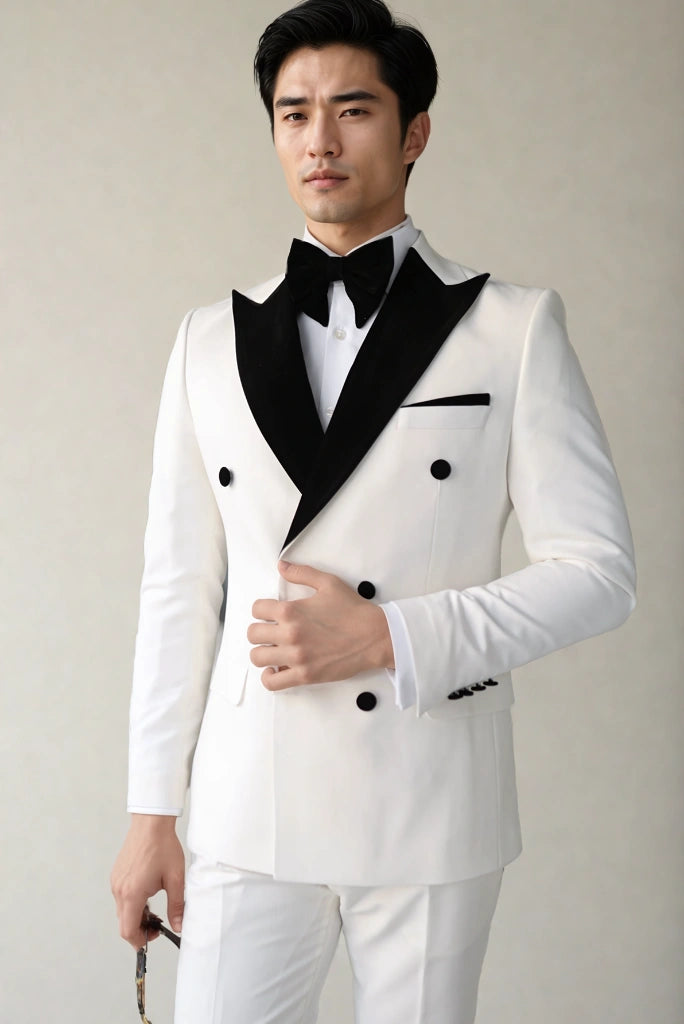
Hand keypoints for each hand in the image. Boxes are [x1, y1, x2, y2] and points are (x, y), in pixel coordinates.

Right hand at [111, 814, 184, 948]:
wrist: (151, 823)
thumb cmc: (163, 847)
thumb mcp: (175, 879)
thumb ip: (176, 906)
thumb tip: (179, 926)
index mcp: (133, 893)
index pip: (128, 930)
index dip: (139, 941)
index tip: (151, 940)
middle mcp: (119, 890)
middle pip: (123, 923)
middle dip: (139, 930)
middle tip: (157, 927)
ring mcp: (116, 882)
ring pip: (122, 911)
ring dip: (136, 916)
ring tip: (154, 910)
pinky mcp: (117, 875)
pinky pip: (121, 898)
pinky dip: (132, 904)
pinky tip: (147, 896)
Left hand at [248, 560, 393, 689]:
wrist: (375, 636)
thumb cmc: (354, 611)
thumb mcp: (328, 583)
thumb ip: (302, 573)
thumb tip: (282, 566)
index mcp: (291, 610)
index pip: (257, 609)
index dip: (262, 610)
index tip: (270, 614)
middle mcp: (290, 634)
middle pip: (253, 634)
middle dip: (260, 631)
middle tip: (271, 632)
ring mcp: (296, 656)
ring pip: (257, 657)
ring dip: (262, 652)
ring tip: (274, 649)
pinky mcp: (305, 675)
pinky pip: (273, 682)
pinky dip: (270, 677)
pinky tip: (277, 669)